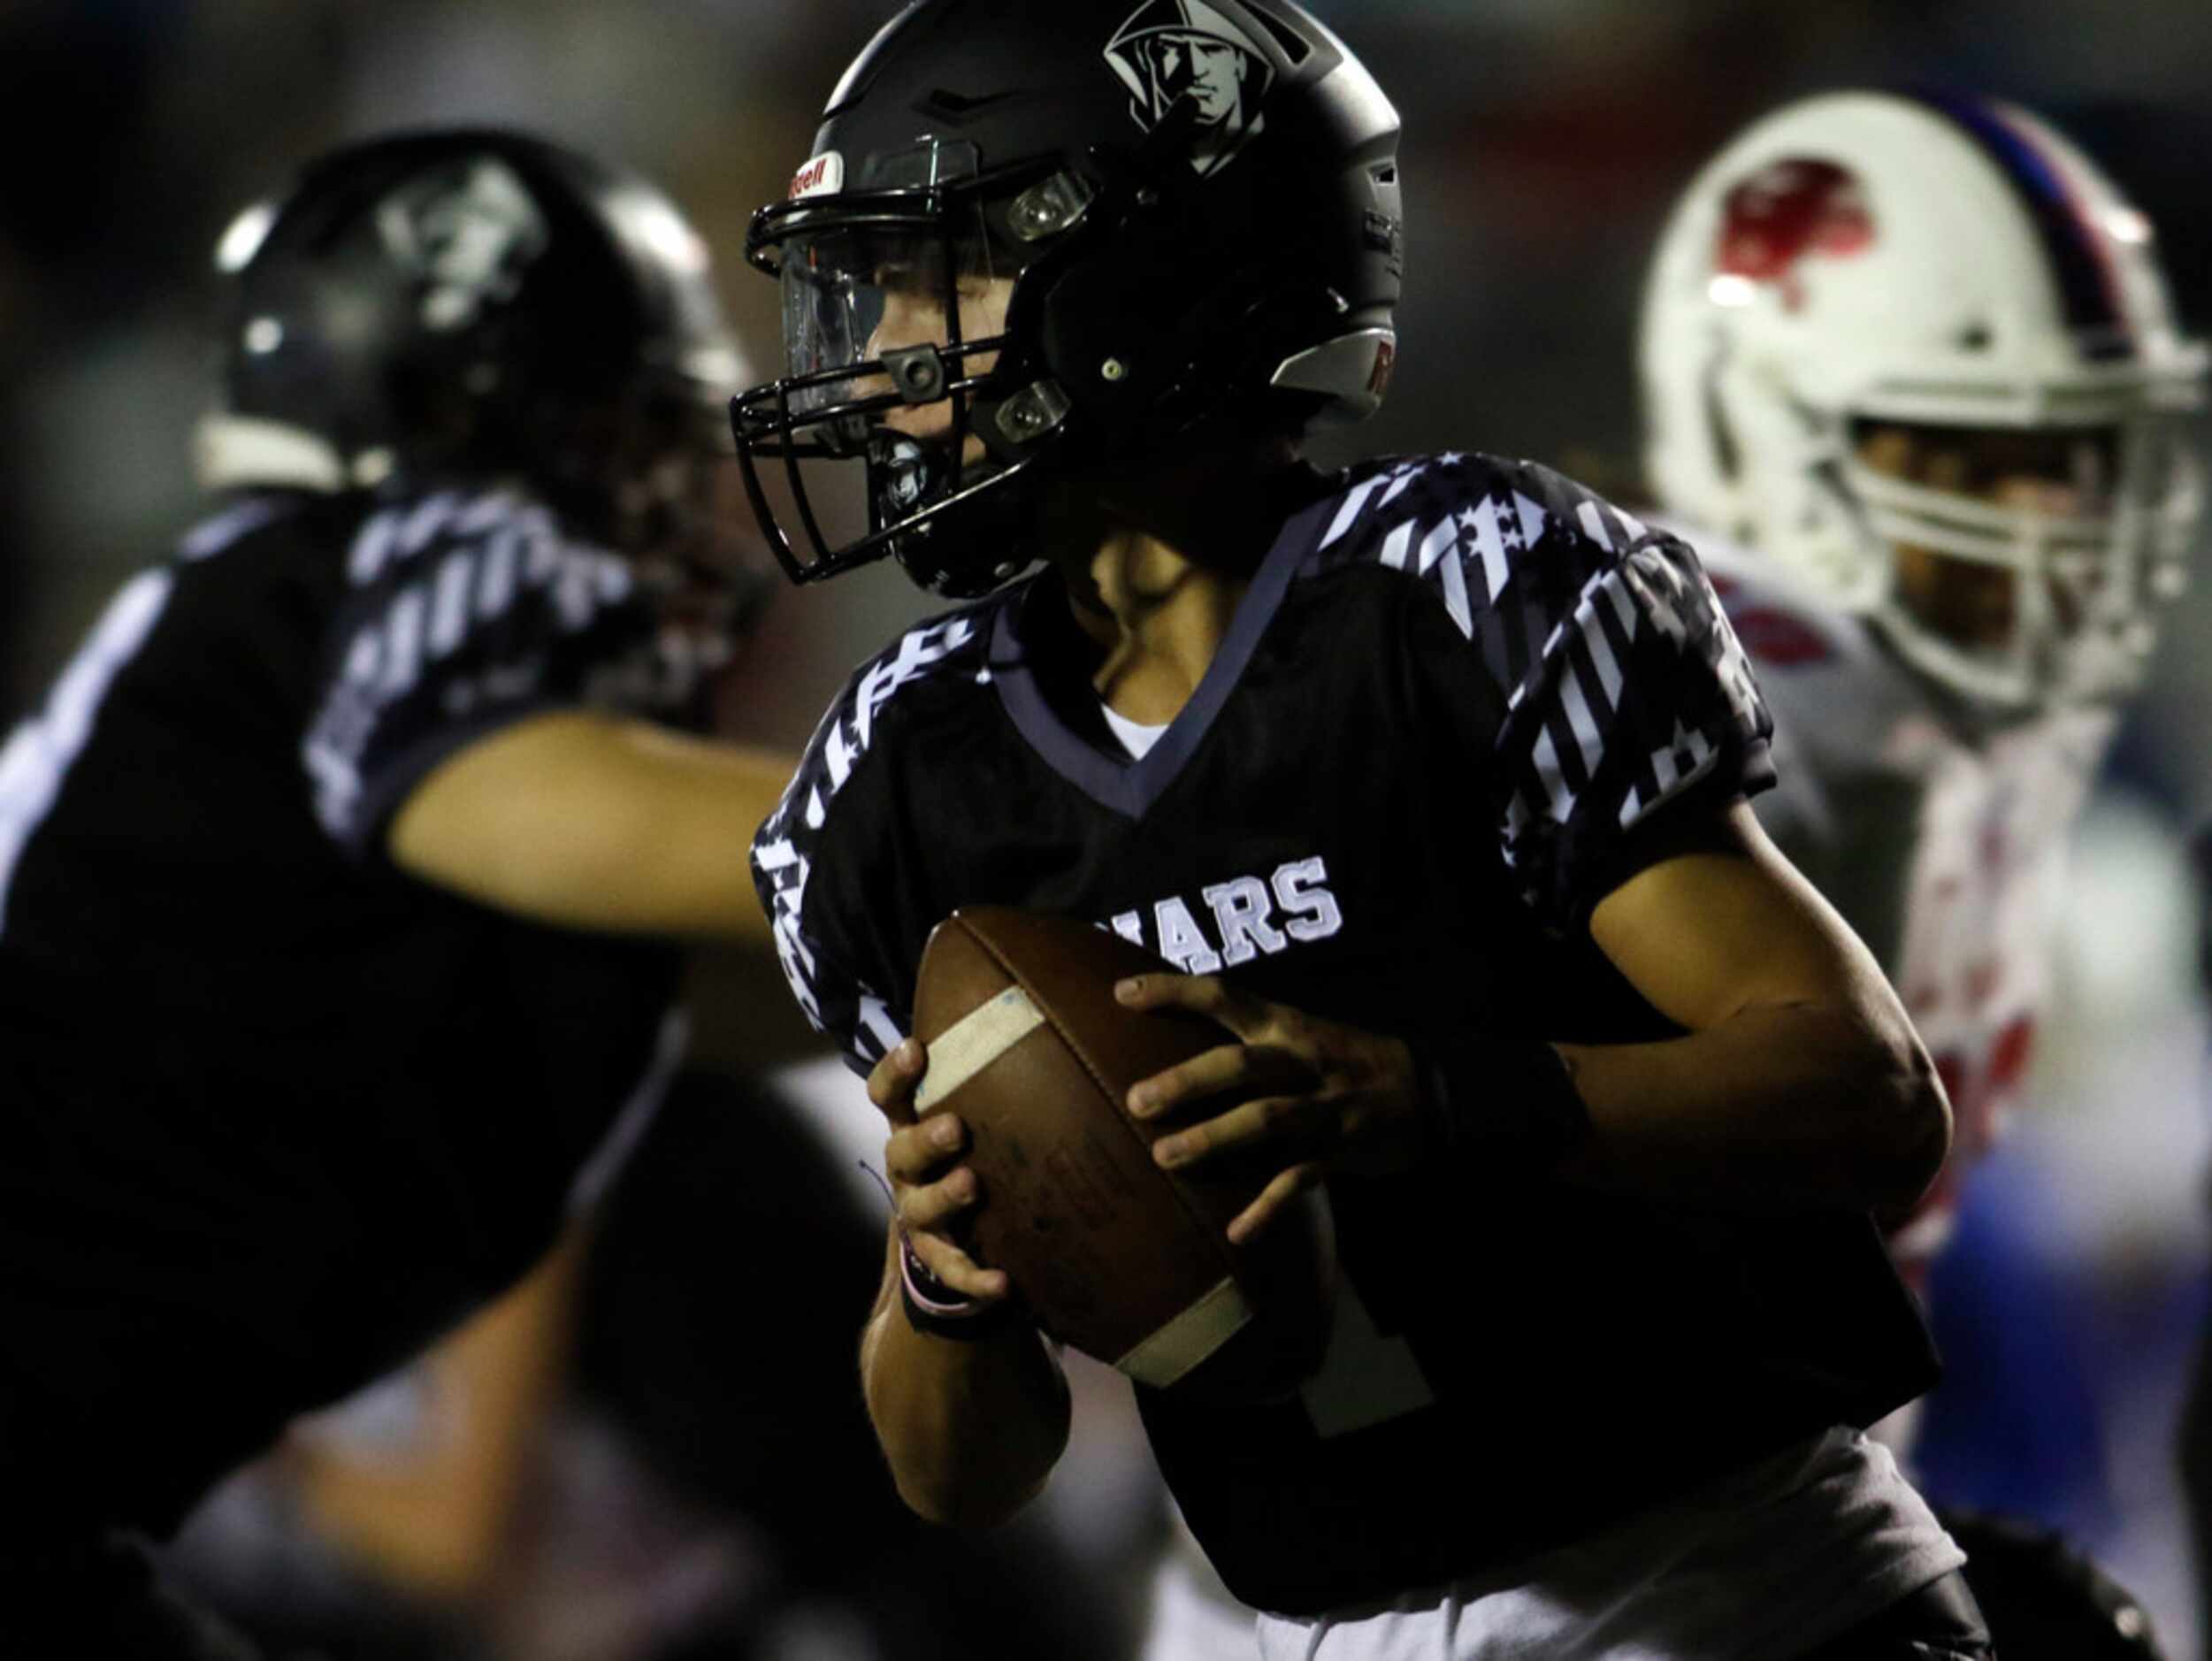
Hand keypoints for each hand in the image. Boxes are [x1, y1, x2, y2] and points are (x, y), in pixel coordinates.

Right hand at [869, 1037, 1011, 1303]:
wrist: (958, 1230)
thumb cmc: (973, 1149)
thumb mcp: (972, 1110)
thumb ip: (986, 1070)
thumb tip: (1034, 999)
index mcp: (909, 1125)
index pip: (886, 1094)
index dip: (894, 1072)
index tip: (915, 1048)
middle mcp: (906, 1168)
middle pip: (901, 1150)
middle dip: (926, 1138)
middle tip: (956, 1128)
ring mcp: (918, 1214)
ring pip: (921, 1207)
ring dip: (944, 1197)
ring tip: (970, 1186)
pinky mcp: (941, 1257)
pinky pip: (955, 1270)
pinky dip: (977, 1278)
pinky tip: (1004, 1283)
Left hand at [1114, 974, 1422, 1242]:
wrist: (1426, 1089)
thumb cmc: (1342, 1060)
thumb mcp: (1299, 1032)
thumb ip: (1246, 1035)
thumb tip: (1170, 1037)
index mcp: (1285, 1026)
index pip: (1224, 996)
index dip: (1174, 992)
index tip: (1122, 994)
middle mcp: (1302, 1062)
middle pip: (1241, 1066)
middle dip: (1188, 1083)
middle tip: (1136, 1101)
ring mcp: (1323, 1107)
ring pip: (1266, 1120)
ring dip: (1214, 1138)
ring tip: (1165, 1159)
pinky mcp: (1341, 1150)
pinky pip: (1301, 1180)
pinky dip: (1269, 1207)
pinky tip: (1237, 1233)